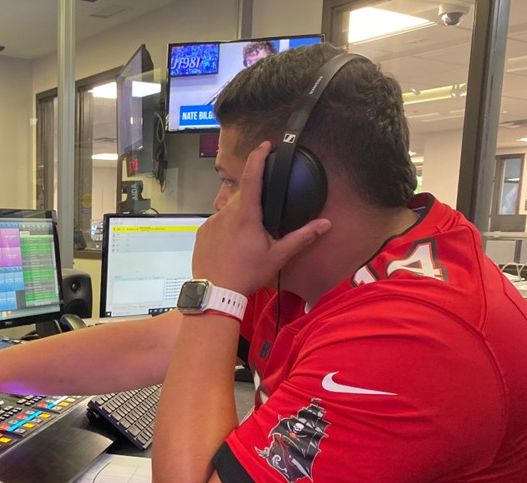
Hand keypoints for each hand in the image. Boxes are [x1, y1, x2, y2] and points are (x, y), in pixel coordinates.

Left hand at [193, 141, 330, 294]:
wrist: (215, 293)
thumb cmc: (246, 275)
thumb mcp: (278, 256)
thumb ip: (302, 237)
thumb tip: (324, 225)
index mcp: (246, 215)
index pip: (252, 176)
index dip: (258, 157)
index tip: (265, 146)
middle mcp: (226, 213)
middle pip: (242, 196)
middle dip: (253, 203)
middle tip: (262, 223)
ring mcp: (211, 222)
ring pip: (228, 211)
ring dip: (239, 219)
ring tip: (245, 243)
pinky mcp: (201, 232)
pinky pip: (216, 224)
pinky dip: (225, 230)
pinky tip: (231, 248)